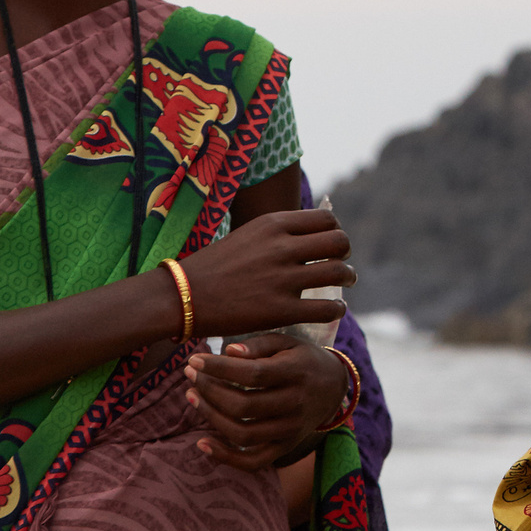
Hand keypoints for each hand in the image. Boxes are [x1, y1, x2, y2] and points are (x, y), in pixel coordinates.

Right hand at [183, 208, 353, 340]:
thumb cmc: (214, 266)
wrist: (182, 296)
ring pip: (338, 272)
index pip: (326, 220)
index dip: (334, 232)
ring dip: (347, 278)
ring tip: (346, 283)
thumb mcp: (248, 235)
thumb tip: (309, 235)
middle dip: (344, 252)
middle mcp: (282, 247)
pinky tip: (334, 309)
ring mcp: (283, 278)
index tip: (331, 244)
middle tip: (341, 262)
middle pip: (338, 242)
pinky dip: (337, 308)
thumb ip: (278, 234)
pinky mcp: (281, 309)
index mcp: (273, 224)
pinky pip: (327, 308)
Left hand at [186, 334, 349, 470]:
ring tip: (192, 397)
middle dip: (210, 390)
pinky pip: (254, 462)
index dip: (220, 369)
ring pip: (244, 434)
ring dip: (211, 417)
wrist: (334, 387)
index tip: (195, 360)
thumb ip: (258, 345)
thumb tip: (228, 352)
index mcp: (297, 373)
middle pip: (244, 406)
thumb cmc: (302, 358)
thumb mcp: (286, 342)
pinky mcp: (285, 447)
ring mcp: (291, 430)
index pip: (253, 374)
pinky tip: (202, 443)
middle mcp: (296, 404)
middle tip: (191, 375)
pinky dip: (226, 458)